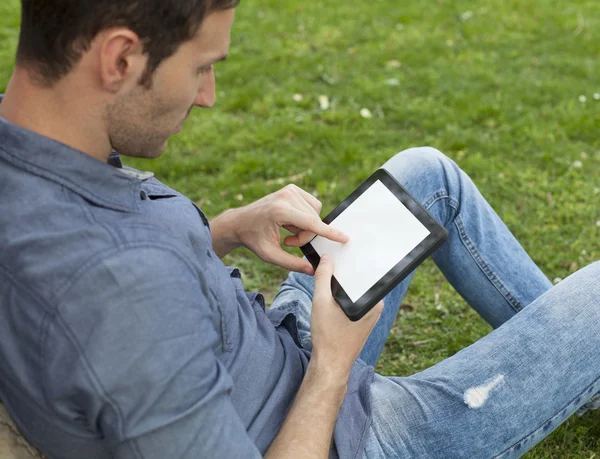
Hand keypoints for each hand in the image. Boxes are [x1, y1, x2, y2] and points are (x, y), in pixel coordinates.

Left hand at [215, 184, 348, 273]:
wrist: (240, 222)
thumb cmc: (253, 239)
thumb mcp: (270, 255)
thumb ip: (292, 264)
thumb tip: (312, 270)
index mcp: (280, 211)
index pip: (311, 223)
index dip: (329, 232)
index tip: (344, 238)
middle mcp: (286, 196)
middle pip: (314, 221)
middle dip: (306, 235)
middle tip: (288, 242)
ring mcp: (289, 190)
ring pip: (315, 213)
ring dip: (306, 226)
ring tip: (287, 232)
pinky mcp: (292, 189)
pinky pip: (312, 205)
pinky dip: (306, 217)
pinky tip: (290, 222)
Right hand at [309, 254, 382, 378]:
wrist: (330, 365)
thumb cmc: (328, 335)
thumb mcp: (321, 302)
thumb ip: (323, 277)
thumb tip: (326, 258)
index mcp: (372, 301)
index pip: (364, 272)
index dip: (351, 261)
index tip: (339, 253)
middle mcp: (376, 306)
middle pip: (359, 281)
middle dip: (344, 273)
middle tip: (329, 262)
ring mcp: (371, 315)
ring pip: (355, 292)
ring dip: (341, 286)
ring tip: (327, 278)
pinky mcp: (364, 321)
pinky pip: (353, 301)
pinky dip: (342, 297)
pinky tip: (330, 297)